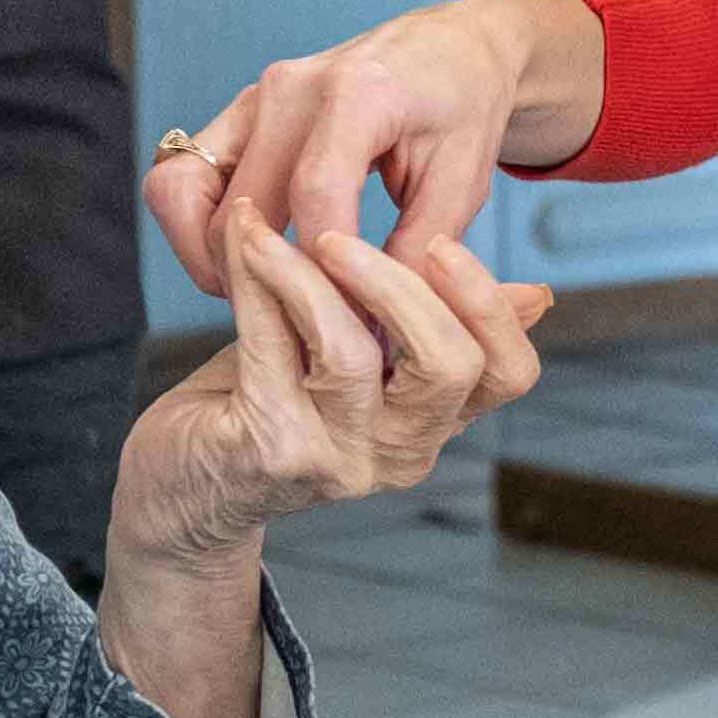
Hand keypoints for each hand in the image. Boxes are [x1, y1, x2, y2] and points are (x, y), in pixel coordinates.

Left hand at [120, 217, 553, 563]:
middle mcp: (397, 453)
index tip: (442, 243)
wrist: (178, 487)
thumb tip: (539, 296)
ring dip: (312, 274)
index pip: (508, 376)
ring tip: (276, 230)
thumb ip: (435, 326)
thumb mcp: (365, 357)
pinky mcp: (271, 453)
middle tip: (346, 234)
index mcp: (431, 423)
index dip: (490, 307)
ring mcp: (336, 460)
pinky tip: (244, 241)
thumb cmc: (273, 401)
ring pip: (351, 352)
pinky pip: (271, 347)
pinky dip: (257, 282)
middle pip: (449, 366)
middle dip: (402, 283)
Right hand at [152, 0, 588, 291]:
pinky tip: (250, 263)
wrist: (445, 51)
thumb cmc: (460, 112)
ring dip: (208, 258)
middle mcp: (289, 88)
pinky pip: (178, 179)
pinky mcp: (233, 116)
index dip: (324, 274)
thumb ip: (418, 254)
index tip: (349, 327)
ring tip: (265, 294)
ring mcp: (251, 98)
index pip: (316, 198)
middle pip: (238, 209)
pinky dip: (196, 231)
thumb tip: (373, 334)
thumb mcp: (462, 183)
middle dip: (265, 281)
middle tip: (308, 326)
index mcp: (359, 94)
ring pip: (177, 192)